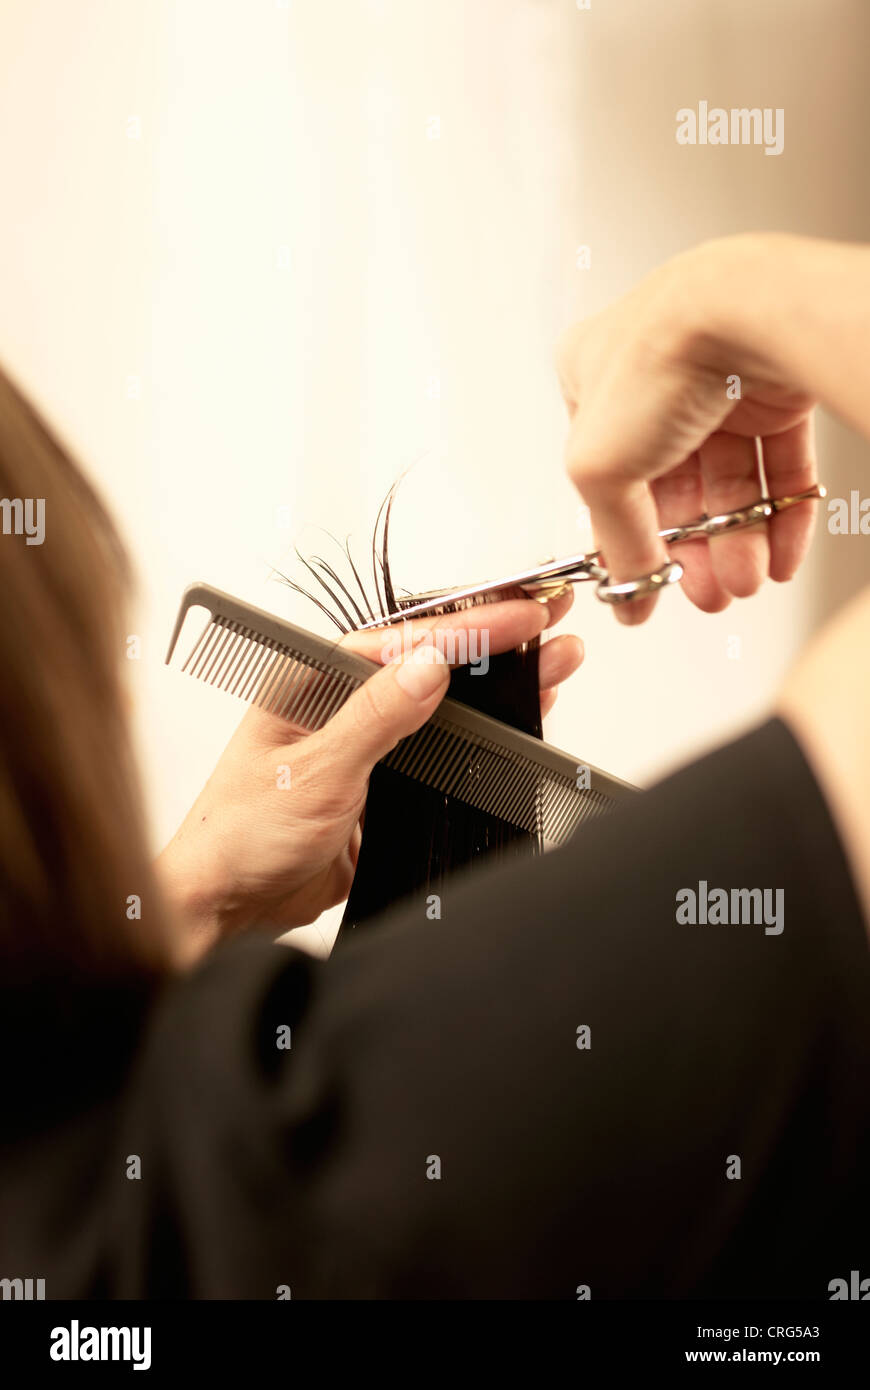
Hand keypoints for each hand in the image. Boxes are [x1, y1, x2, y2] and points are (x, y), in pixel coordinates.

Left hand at [157, 593, 581, 961]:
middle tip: (553, 617)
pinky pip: (441, 748)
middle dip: (496, 641)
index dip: (469, 626)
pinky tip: (519, 718)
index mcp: (310, 678)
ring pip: (443, 702)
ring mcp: (364, 740)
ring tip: (557, 662)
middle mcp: (339, 701)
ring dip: (497, 685)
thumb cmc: (239, 835)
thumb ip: (374, 718)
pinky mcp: (381, 781)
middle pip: (429, 661)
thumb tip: (429, 668)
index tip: (522, 615)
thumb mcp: (312, 772)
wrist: (227, 904)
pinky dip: (483, 734)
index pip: (402, 640)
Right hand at [557, 234, 819, 622]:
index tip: (645, 582)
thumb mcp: (601, 469)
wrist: (747, 313)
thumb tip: (629, 590)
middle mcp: (656, 376)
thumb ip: (615, 538)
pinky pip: (780, 466)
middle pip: (675, 486)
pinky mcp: (777, 387)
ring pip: (731, 482)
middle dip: (693, 549)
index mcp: (593, 378)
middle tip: (704, 593)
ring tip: (743, 583)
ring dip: (738, 542)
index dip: (629, 535)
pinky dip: (782, 516)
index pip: (609, 475)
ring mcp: (718, 381)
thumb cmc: (659, 356)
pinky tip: (778, 557)